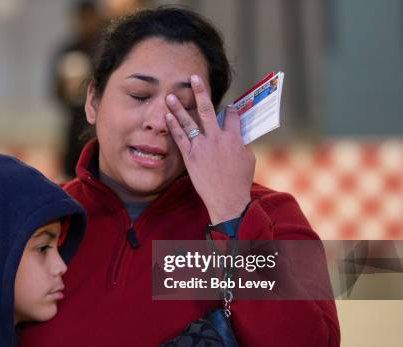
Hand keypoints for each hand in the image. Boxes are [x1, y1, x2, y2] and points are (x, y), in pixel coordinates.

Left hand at [165, 74, 254, 223]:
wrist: (227, 200)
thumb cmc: (239, 182)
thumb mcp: (248, 160)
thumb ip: (241, 145)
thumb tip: (237, 136)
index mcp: (234, 138)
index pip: (233, 115)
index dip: (231, 108)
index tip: (228, 105)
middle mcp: (217, 139)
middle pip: (208, 110)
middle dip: (200, 92)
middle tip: (193, 77)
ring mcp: (202, 147)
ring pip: (189, 122)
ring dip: (179, 107)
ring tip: (170, 94)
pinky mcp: (190, 157)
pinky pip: (180, 138)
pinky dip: (173, 126)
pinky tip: (167, 116)